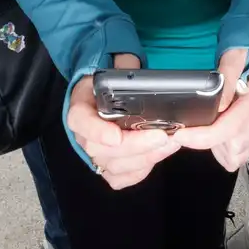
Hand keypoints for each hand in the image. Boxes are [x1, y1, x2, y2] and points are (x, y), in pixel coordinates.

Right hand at [67, 53, 179, 189]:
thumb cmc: (111, 83)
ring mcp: (93, 153)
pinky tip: (156, 158)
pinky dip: (138, 172)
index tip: (117, 137)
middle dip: (135, 146)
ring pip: (113, 166)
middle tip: (163, 136)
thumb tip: (139, 75)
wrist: (104, 95)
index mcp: (80, 106)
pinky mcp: (105, 166)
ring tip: (169, 144)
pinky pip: (118, 179)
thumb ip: (124, 71)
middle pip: (100, 149)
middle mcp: (82, 135)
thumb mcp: (114, 69)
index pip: (80, 120)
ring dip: (144, 158)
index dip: (97, 132)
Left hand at [171, 48, 248, 171]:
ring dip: (219, 148)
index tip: (180, 135)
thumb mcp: (235, 57)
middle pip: (233, 148)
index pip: (230, 128)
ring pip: (236, 157)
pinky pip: (241, 157)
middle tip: (197, 125)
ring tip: (213, 125)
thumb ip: (226, 77)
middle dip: (210, 141)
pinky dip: (227, 150)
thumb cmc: (248, 56)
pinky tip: (222, 133)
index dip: (202, 136)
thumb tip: (217, 106)